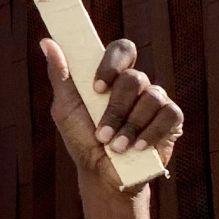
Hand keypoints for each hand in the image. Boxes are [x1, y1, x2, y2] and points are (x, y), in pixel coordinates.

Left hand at [41, 37, 182, 181]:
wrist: (102, 175)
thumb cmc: (82, 138)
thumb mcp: (65, 108)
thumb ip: (60, 75)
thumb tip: (47, 42)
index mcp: (113, 76)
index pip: (122, 50)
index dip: (112, 64)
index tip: (97, 89)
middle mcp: (137, 84)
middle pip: (135, 78)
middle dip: (116, 109)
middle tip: (101, 133)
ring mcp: (156, 100)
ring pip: (152, 97)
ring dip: (130, 126)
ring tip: (115, 147)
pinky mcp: (172, 120)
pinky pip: (168, 114)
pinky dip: (151, 133)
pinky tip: (138, 147)